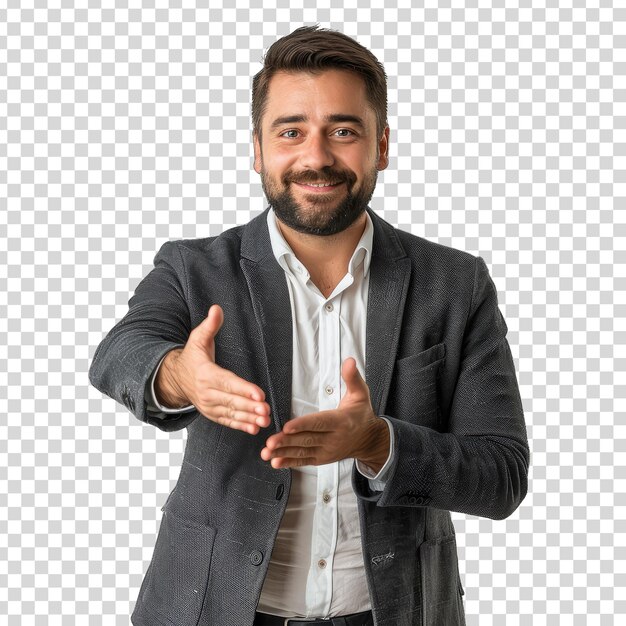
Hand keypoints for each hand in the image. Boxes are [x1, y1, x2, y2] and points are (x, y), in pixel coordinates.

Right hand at [155, 304, 270, 434]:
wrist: (175, 378)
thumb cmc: (192, 357)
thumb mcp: (197, 338)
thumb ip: (210, 325)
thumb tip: (217, 308)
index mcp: (205, 374)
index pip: (227, 382)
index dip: (243, 389)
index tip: (259, 394)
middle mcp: (207, 392)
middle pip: (231, 400)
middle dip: (249, 406)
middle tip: (266, 409)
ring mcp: (209, 405)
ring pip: (231, 413)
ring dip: (248, 418)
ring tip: (265, 420)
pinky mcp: (212, 413)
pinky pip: (227, 421)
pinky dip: (241, 426)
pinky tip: (255, 428)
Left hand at [261, 358, 389, 470]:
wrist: (368, 439)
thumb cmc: (361, 414)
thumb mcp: (360, 394)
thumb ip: (352, 377)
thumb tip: (349, 361)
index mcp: (341, 422)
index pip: (320, 423)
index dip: (303, 425)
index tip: (287, 426)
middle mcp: (333, 439)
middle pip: (307, 439)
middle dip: (287, 441)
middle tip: (270, 442)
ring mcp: (326, 451)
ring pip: (303, 452)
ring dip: (283, 453)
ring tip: (267, 453)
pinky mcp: (321, 458)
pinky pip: (304, 461)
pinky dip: (289, 462)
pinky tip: (275, 462)